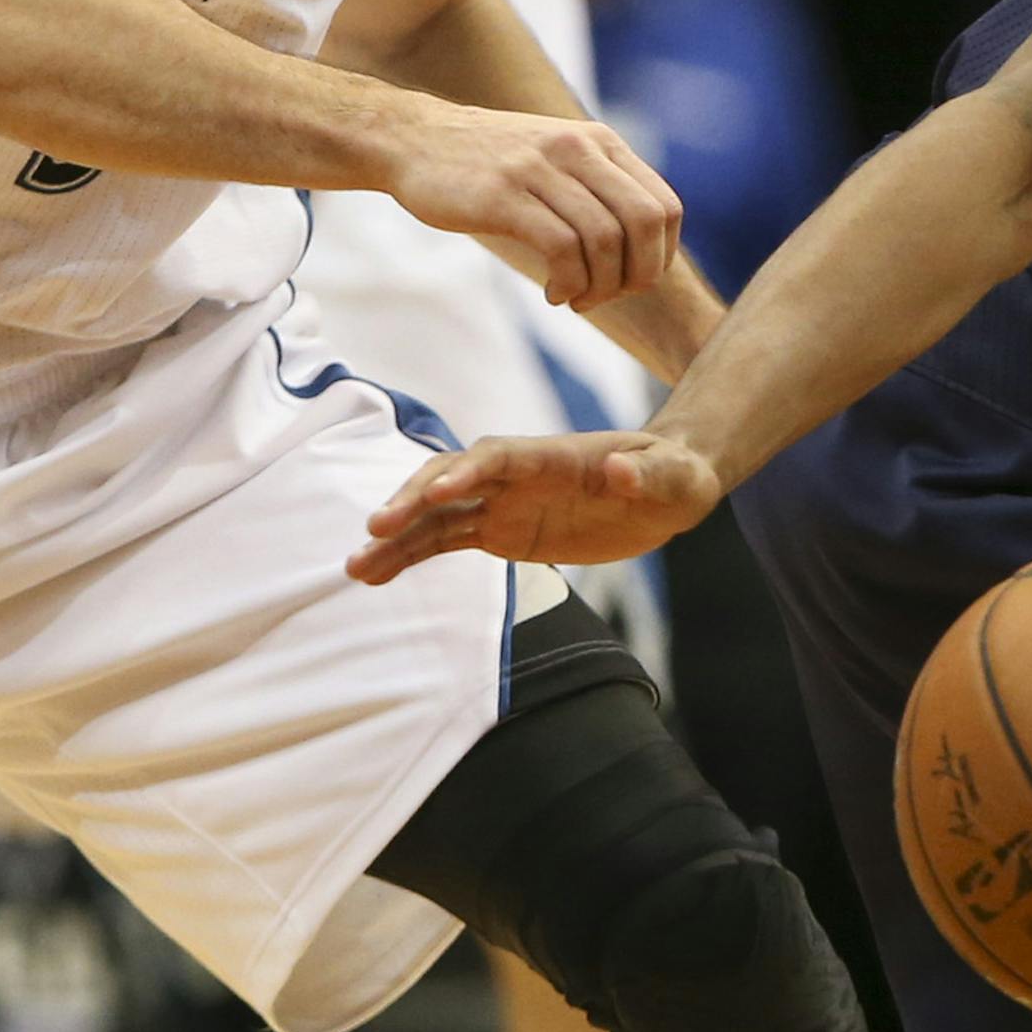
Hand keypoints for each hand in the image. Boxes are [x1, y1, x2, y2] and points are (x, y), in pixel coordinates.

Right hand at [346, 430, 720, 581]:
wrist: (664, 489)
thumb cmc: (674, 477)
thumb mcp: (675, 479)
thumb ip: (647, 474)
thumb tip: (621, 470)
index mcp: (554, 456)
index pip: (500, 457)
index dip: (468, 469)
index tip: (437, 490)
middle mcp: (518, 475)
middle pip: (453, 477)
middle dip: (415, 498)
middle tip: (377, 527)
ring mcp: (503, 501)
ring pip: (439, 514)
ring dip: (398, 536)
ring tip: (356, 568)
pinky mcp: (500, 529)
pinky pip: (446, 540)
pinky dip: (410, 554)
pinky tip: (374, 574)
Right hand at [381, 106, 680, 306]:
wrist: (412, 138)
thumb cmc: (488, 162)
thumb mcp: (556, 158)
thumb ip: (598, 189)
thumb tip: (643, 251)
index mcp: (600, 142)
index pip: (665, 207)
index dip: (661, 256)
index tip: (632, 280)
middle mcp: (578, 149)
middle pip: (645, 224)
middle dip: (639, 276)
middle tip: (608, 296)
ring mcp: (540, 169)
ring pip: (605, 239)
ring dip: (600, 286)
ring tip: (576, 299)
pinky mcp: (504, 195)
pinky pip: (562, 248)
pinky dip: (569, 283)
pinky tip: (554, 294)